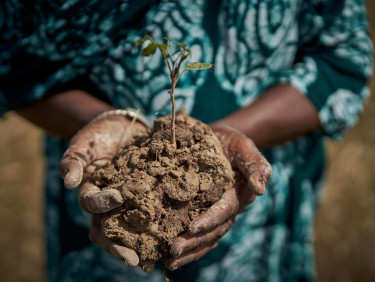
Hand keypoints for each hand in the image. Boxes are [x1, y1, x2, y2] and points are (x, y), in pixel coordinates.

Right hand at [59, 112, 153, 271]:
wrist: (122, 127)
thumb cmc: (98, 136)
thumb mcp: (83, 144)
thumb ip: (73, 161)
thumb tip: (69, 183)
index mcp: (91, 192)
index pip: (91, 205)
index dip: (102, 204)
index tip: (118, 197)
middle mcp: (108, 203)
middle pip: (109, 230)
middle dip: (119, 246)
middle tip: (134, 260)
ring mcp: (128, 202)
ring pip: (130, 230)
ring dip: (140, 246)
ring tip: (154, 260)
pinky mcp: (147, 197)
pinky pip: (151, 216)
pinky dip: (158, 229)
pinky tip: (170, 239)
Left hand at [165, 125, 271, 269]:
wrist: (222, 140)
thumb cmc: (233, 142)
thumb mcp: (245, 147)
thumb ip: (255, 166)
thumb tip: (260, 189)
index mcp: (239, 194)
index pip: (224, 210)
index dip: (210, 220)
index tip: (192, 228)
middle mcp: (229, 208)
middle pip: (213, 230)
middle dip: (194, 242)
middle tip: (173, 250)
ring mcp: (218, 213)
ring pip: (206, 237)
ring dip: (189, 250)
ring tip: (168, 261)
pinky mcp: (206, 212)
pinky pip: (200, 233)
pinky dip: (188, 246)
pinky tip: (169, 255)